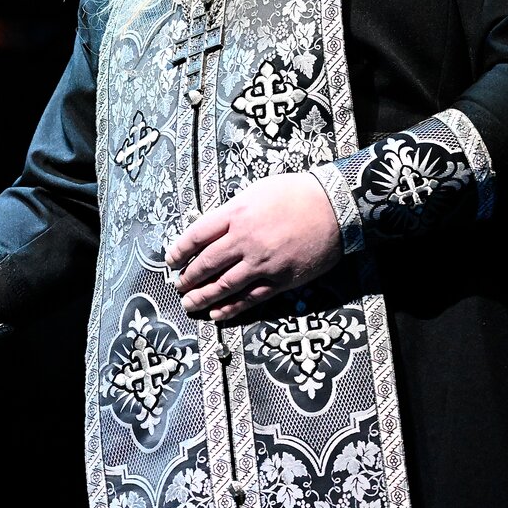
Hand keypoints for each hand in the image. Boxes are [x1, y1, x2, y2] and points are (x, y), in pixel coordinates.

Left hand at [164, 172, 341, 321]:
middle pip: (206, 263)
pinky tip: (218, 314)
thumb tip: (211, 231)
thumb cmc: (296, 193)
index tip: (171, 259)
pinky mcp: (281, 279)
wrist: (336, 205)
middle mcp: (245, 240)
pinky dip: (232, 308)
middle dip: (188, 277)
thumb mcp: (256, 192)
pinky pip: (251, 298)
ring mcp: (263, 262)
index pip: (196, 235)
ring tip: (190, 304)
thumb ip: (232, 213)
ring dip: (203, 297)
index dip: (179, 250)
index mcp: (236, 214)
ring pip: (225, 285)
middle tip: (177, 285)